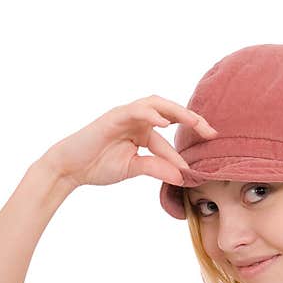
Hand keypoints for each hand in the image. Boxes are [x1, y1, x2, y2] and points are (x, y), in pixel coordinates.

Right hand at [42, 95, 218, 187]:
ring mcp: (125, 115)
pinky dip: (151, 114)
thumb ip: (157, 168)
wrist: (71, 167)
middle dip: (192, 120)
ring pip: (156, 105)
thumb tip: (182, 177)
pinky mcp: (113, 117)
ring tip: (196, 121)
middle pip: (169, 111)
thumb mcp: (134, 168)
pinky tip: (165, 122)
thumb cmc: (98, 165)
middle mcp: (136, 119)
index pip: (169, 137)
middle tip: (211, 132)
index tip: (206, 159)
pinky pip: (135, 110)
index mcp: (142, 131)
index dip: (186, 149)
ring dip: (177, 111)